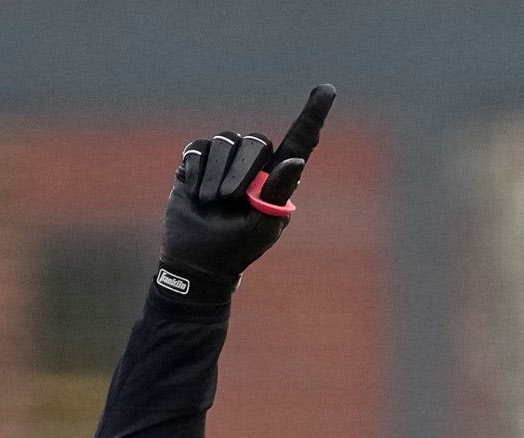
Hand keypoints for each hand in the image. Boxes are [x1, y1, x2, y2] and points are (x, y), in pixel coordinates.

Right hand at [156, 84, 334, 302]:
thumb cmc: (237, 248)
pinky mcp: (197, 159)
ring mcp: (224, 158)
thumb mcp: (263, 226)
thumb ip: (278, 194)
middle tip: (230, 198)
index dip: (313, 115)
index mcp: (277, 177)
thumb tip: (296, 161)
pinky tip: (195, 193)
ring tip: (211, 202)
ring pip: (225, 141)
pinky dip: (196, 173)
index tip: (327, 90)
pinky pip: (198, 149)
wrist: (196, 261)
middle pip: (256, 140)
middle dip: (242, 170)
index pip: (299, 140)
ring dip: (216, 176)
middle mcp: (254, 161)